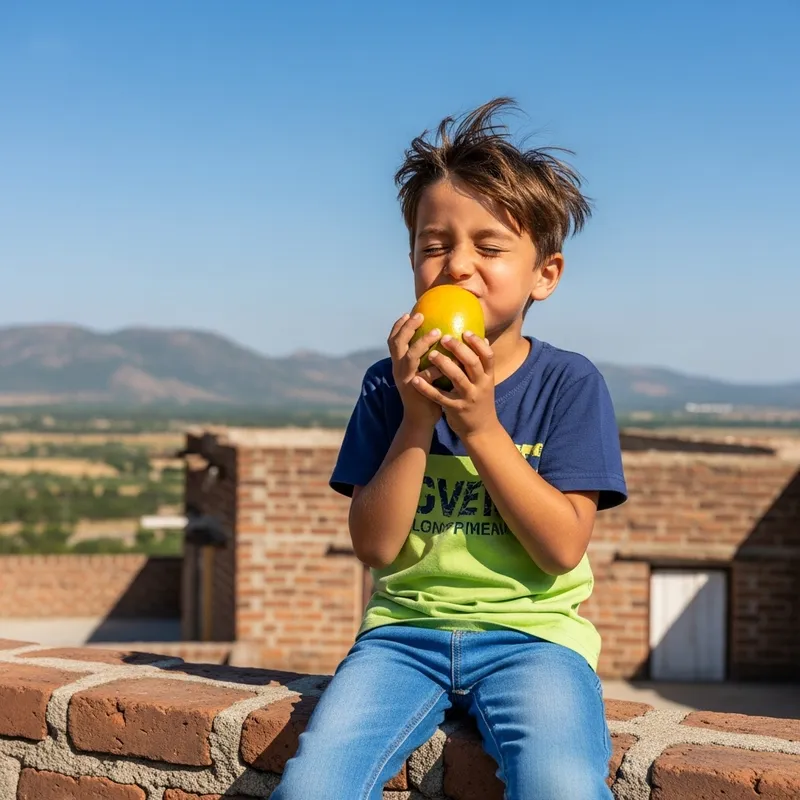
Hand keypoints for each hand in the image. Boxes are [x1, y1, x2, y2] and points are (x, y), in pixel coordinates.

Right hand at [388, 312, 443, 427]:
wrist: (420, 420)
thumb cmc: (426, 393)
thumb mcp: (421, 373)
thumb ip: (425, 358)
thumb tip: (440, 340)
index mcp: (398, 365)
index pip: (393, 341)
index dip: (399, 326)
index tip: (409, 313)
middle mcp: (398, 370)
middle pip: (397, 343)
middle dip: (407, 327)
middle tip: (420, 315)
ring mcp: (405, 380)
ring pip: (410, 357)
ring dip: (422, 342)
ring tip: (437, 332)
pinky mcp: (415, 390)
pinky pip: (425, 375)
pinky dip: (435, 366)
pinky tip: (447, 359)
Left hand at [411, 331, 497, 439]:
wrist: (482, 430)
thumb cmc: (479, 401)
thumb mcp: (485, 382)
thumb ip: (481, 364)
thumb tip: (480, 338)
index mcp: (488, 377)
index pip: (488, 356)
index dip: (477, 343)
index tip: (465, 331)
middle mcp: (481, 386)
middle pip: (473, 363)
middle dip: (459, 349)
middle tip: (444, 338)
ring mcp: (468, 398)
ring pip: (457, 378)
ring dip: (444, 364)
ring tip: (431, 354)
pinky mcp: (456, 409)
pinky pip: (440, 397)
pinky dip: (427, 388)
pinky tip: (416, 380)